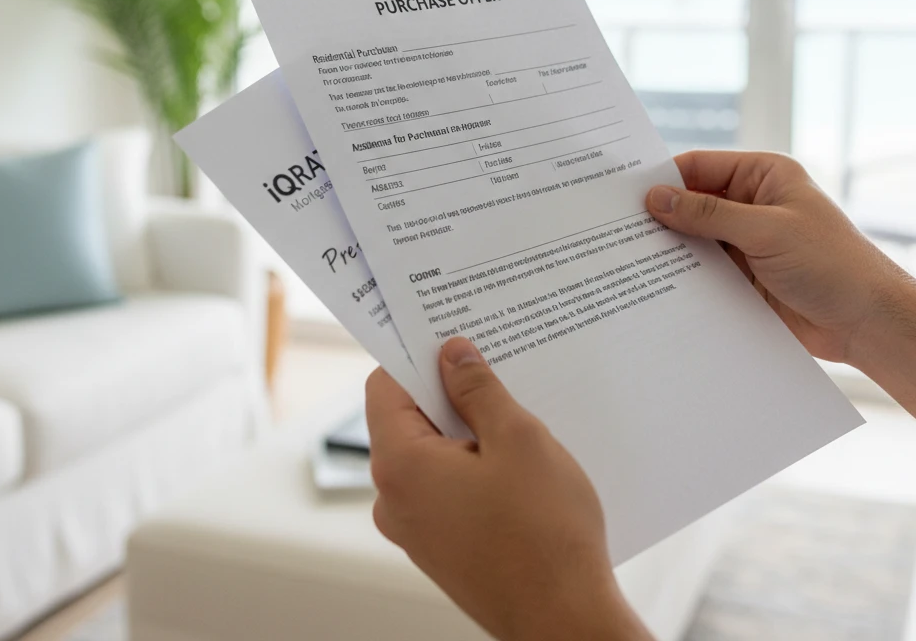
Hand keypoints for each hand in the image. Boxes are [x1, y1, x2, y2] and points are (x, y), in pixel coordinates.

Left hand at [366, 337, 652, 640]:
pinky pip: (443, 487)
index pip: (385, 387)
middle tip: (492, 371)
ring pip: (429, 454)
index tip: (450, 338)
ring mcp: (414, 528)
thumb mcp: (517, 439)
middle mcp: (393, 499)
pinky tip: (513, 462)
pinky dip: (469, 465)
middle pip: (406, 419)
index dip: (416, 356)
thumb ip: (477, 389)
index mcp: (400, 465)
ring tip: (512, 419)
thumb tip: (452, 355)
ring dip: (464, 430)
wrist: (566, 622)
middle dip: (447, 392)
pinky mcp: (439, 548)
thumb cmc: (545, 536)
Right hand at [645, 151, 915, 407]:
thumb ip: (708, 213)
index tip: (627, 193)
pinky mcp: (741, 277)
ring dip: (669, 248)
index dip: (665, 178)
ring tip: (628, 256)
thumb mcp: (767, 230)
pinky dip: (681, 274)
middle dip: (661, 215)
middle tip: (618, 226)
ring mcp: (744, 242)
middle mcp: (750, 205)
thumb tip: (657, 198)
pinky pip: (701, 270)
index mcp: (762, 176)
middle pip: (691, 202)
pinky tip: (654, 281)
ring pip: (693, 239)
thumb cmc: (833, 264)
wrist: (866, 324)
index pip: (700, 166)